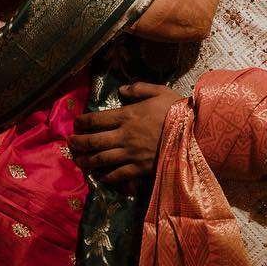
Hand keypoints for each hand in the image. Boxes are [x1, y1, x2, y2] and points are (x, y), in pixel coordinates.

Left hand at [68, 82, 182, 183]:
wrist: (197, 134)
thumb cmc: (178, 111)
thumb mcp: (159, 91)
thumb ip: (138, 89)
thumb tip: (121, 90)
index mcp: (127, 116)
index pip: (97, 120)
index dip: (83, 122)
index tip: (75, 124)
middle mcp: (124, 136)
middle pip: (94, 141)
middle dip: (79, 142)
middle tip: (70, 143)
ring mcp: (131, 154)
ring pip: (102, 159)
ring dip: (88, 160)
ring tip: (79, 161)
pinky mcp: (140, 168)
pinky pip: (119, 174)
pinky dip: (108, 176)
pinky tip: (101, 177)